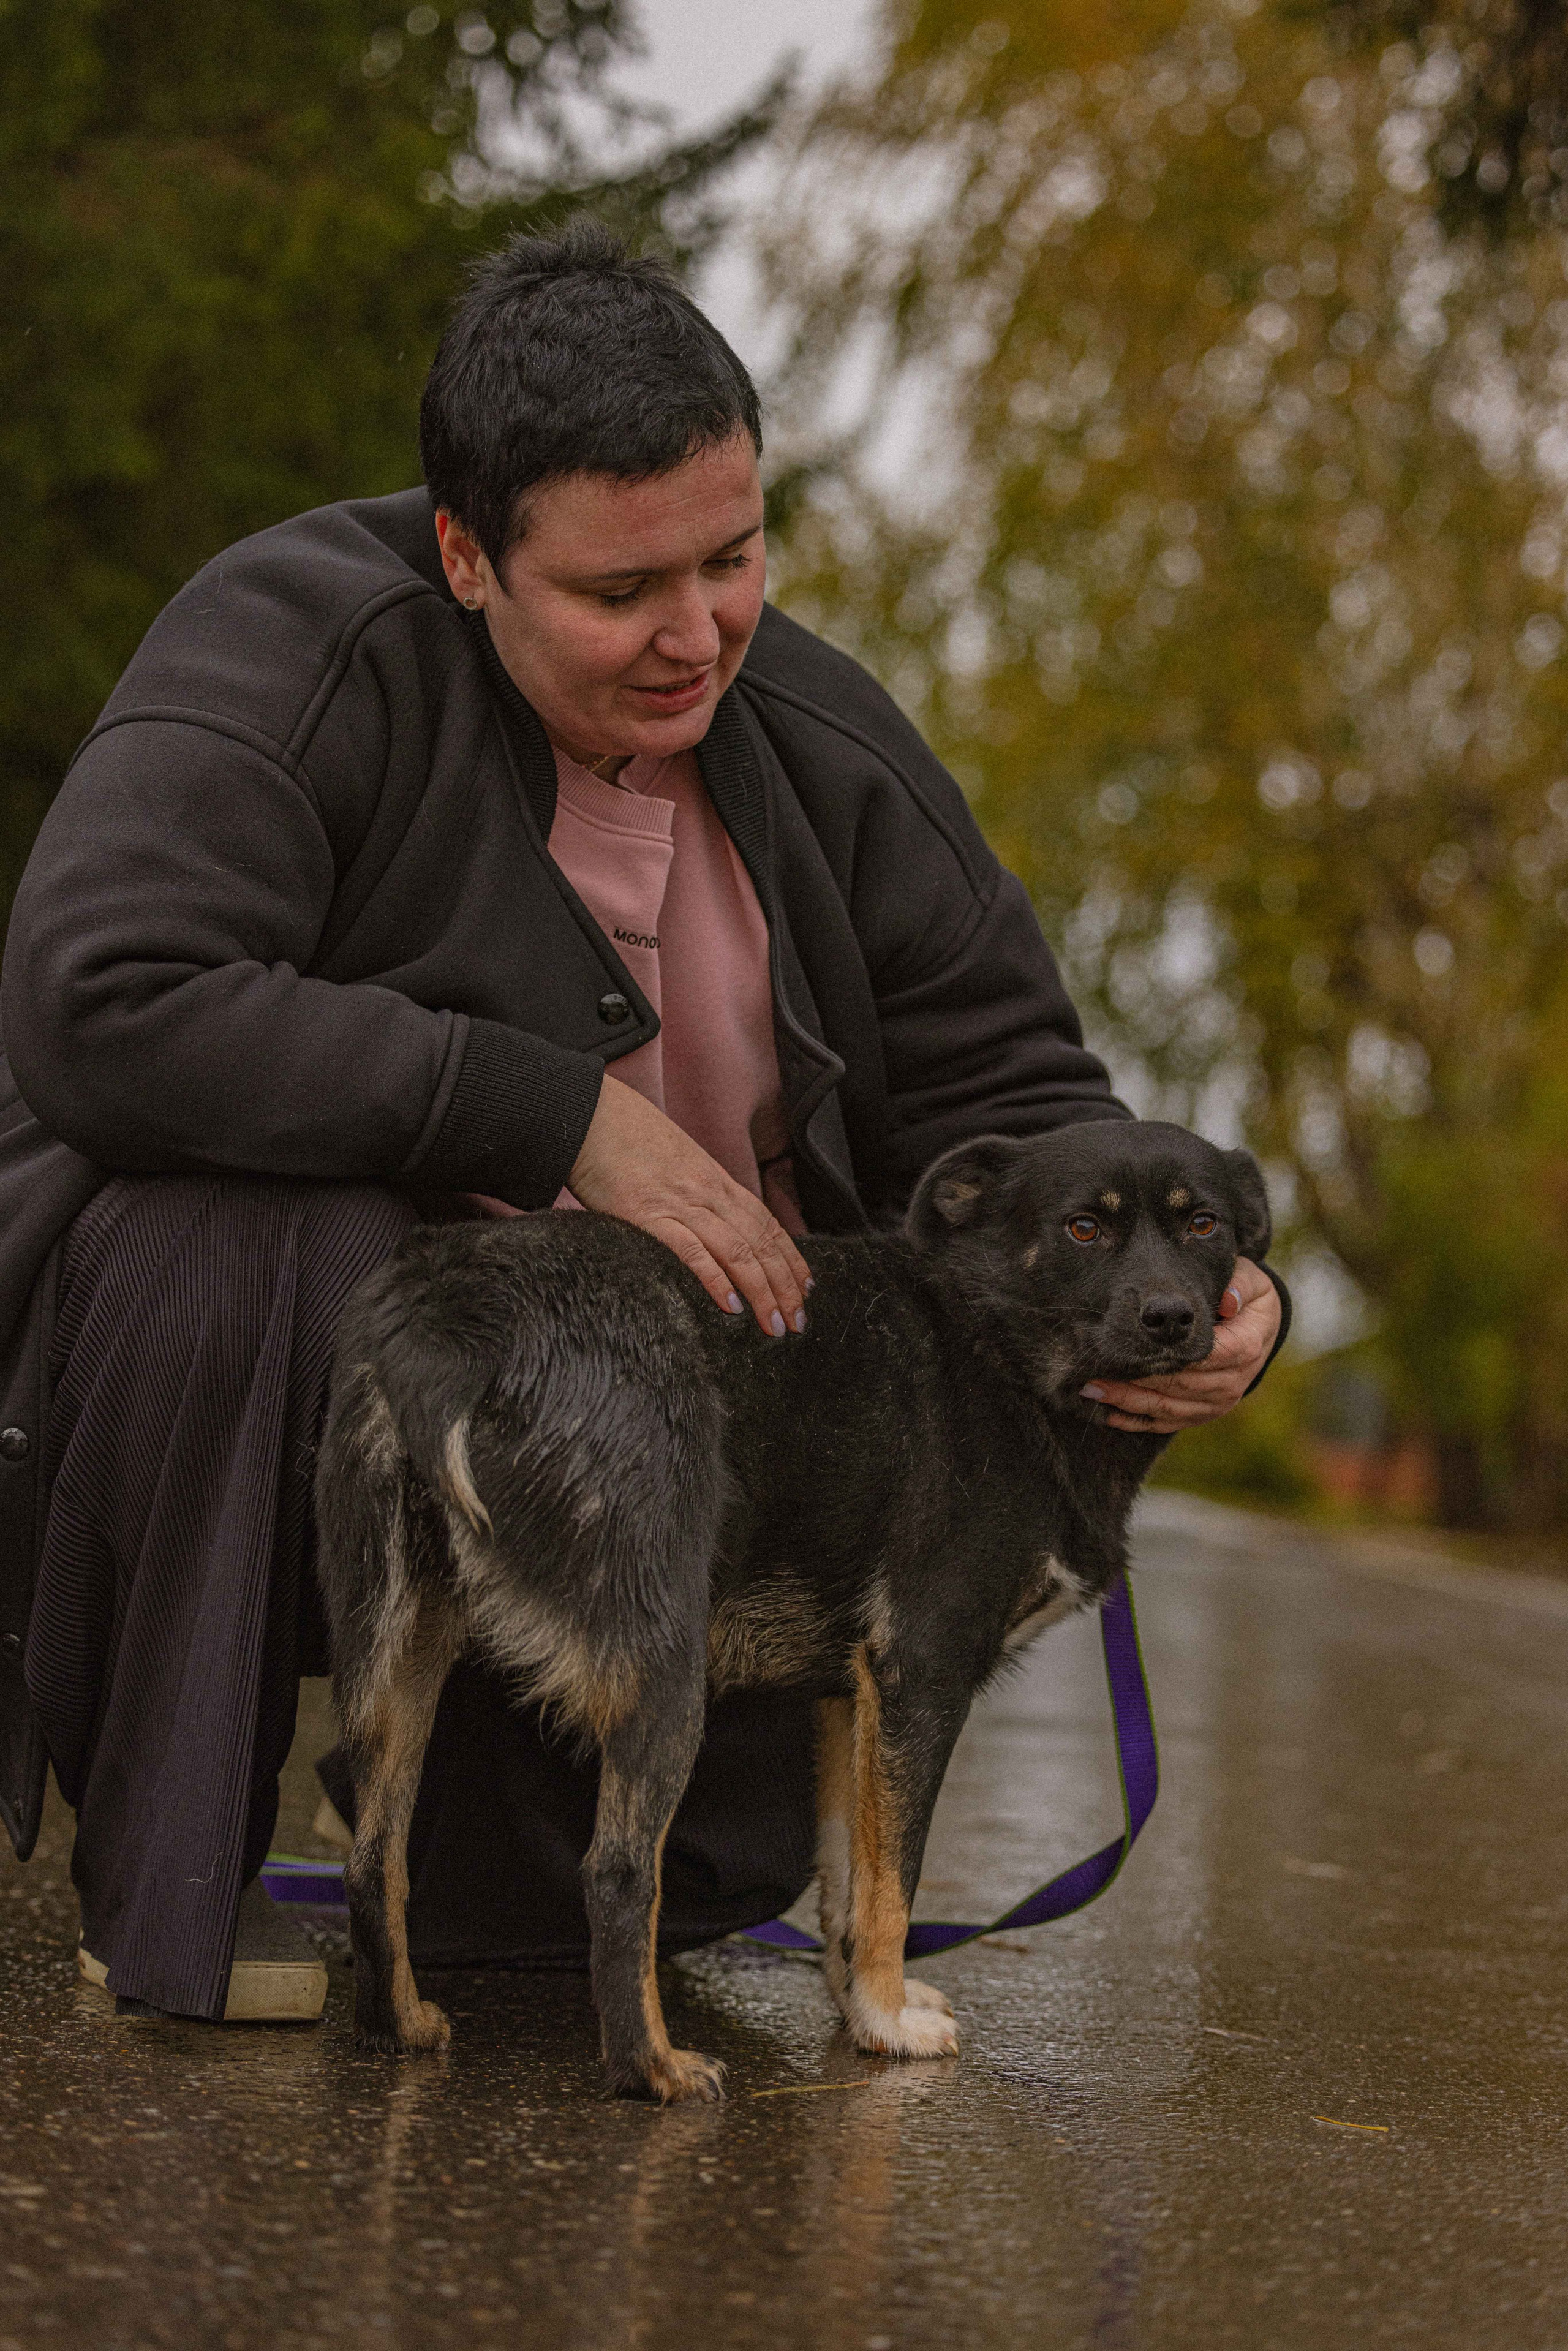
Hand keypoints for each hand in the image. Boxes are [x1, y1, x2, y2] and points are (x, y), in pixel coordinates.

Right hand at [568, 1075, 810, 1337]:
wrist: (590, 1114)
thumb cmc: (627, 1140)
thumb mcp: (676, 1164)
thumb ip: (697, 1193)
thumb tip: (713, 1226)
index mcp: (715, 1180)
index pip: (766, 1224)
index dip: (791, 1259)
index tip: (805, 1290)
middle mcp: (707, 1192)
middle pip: (760, 1242)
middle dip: (784, 1285)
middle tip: (797, 1321)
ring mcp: (679, 1203)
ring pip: (736, 1250)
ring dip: (761, 1290)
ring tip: (774, 1324)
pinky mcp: (646, 1215)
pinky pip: (690, 1250)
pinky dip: (715, 1278)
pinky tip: (730, 1305)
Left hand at [1080, 1258, 1281, 1434]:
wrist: (1260, 1332)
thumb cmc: (1249, 1302)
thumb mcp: (1253, 1283)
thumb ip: (1241, 1284)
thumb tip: (1227, 1301)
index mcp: (1244, 1349)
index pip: (1199, 1356)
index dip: (1162, 1356)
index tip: (1127, 1348)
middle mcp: (1231, 1383)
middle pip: (1175, 1385)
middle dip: (1133, 1379)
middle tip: (1094, 1370)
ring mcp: (1216, 1404)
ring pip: (1165, 1407)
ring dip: (1126, 1402)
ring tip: (1090, 1390)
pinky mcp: (1201, 1415)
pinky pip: (1165, 1423)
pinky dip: (1136, 1421)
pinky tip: (1107, 1413)